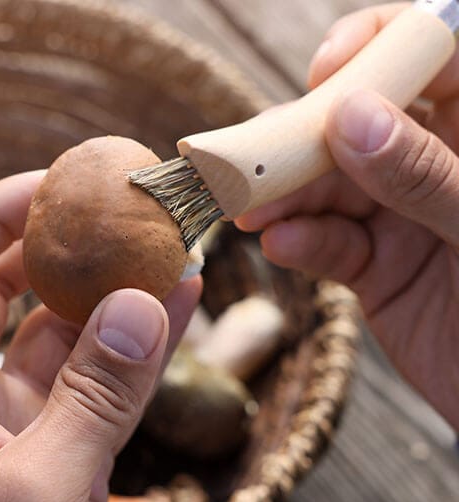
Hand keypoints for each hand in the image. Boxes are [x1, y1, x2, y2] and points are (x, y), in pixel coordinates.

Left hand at [0, 171, 200, 501]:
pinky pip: (96, 387)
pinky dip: (133, 350)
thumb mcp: (39, 497)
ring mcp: (17, 429)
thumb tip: (140, 302)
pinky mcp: (60, 461)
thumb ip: (92, 398)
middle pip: (0, 291)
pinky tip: (178, 313)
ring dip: (110, 294)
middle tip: (119, 208)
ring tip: (170, 250)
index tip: (53, 186)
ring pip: (60, 338)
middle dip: (56, 245)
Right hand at [236, 4, 458, 429]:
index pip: (435, 57)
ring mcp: (404, 216)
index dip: (377, 48)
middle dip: (303, 135)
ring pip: (330, 186)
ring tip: (249, 210)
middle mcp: (438, 166)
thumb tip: (351, 116)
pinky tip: (279, 245)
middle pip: (358, 122)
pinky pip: (328, 244)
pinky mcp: (377, 267)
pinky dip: (299, 243)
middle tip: (255, 154)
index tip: (325, 70)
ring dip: (285, 196)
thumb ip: (425, 175)